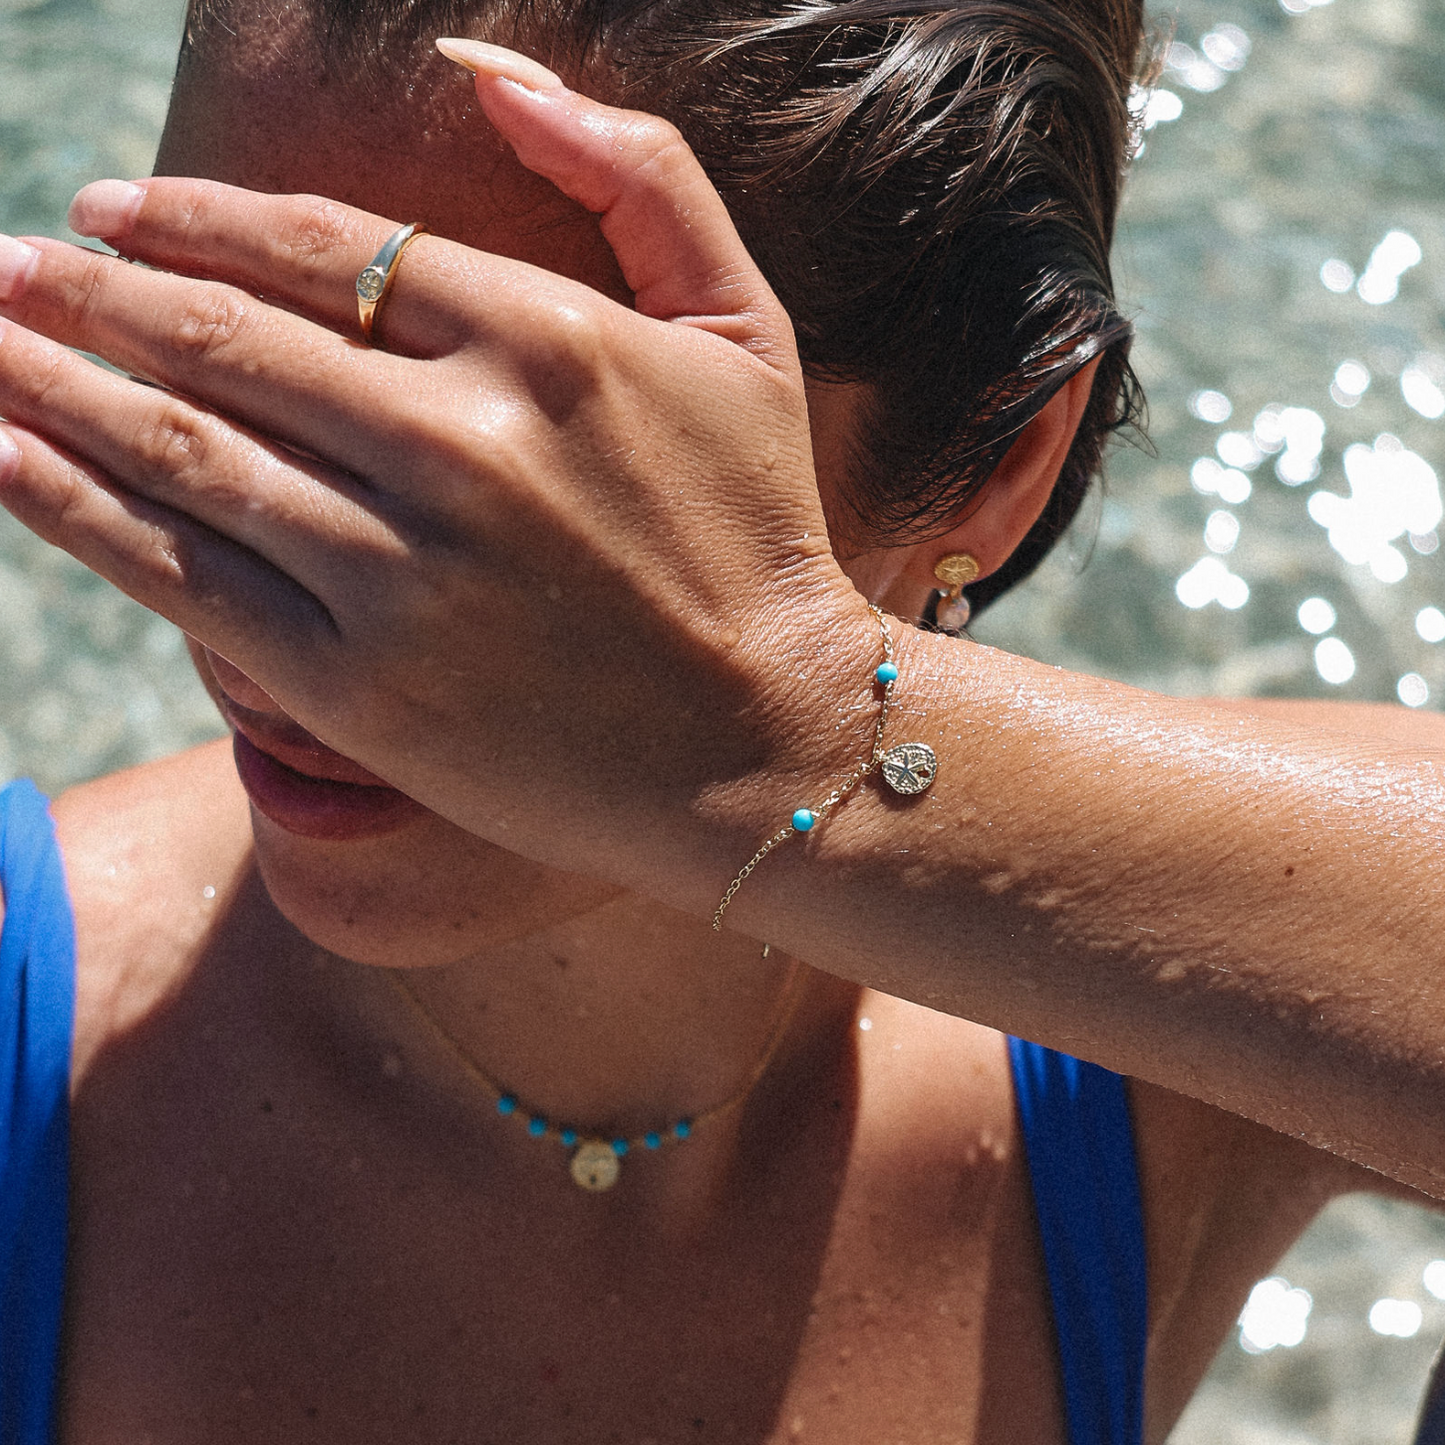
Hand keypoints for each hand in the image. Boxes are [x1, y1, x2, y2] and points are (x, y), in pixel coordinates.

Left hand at [0, 52, 872, 902]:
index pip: (322, 248)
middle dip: (88, 288)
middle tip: (4, 264)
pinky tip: (1, 455)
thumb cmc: (757, 535)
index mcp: (548, 342)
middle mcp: (460, 444)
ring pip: (183, 449)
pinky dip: (75, 508)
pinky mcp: (362, 683)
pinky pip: (186, 575)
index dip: (192, 219)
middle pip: (226, 338)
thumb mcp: (745, 331)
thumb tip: (486, 68)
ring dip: (49, 382)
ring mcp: (403, 570)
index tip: (109, 209)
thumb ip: (643, 174)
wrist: (766, 743)